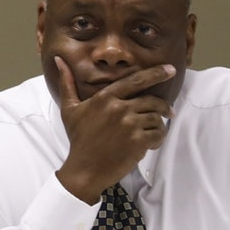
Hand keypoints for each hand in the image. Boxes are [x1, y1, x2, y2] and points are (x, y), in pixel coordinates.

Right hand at [53, 61, 175, 202]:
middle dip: (164, 106)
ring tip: (154, 131)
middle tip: (169, 111)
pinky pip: (158, 134)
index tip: (170, 70)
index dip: (156, 73)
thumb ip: (66, 83)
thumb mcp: (69, 109)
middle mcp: (119, 108)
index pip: (136, 80)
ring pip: (157, 118)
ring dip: (159, 125)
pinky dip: (159, 138)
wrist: (84, 169)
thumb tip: (58, 60)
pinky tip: (152, 143)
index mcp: (105, 98)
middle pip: (152, 100)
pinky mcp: (138, 141)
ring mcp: (129, 125)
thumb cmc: (78, 139)